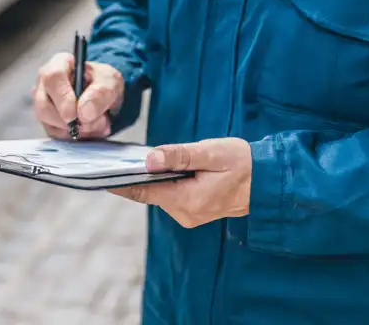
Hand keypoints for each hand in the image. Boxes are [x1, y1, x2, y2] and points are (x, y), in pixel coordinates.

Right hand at [31, 51, 123, 139]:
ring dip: (77, 130)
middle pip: (44, 105)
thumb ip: (101, 92)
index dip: (64, 98)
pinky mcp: (47, 121)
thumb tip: (84, 112)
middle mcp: (45, 83)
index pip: (52, 77)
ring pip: (49, 123)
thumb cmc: (102, 82)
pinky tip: (91, 130)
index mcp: (59, 64)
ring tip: (99, 124)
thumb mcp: (111, 81)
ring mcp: (43, 103)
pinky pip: (55, 135)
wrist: (103, 96)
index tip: (78, 115)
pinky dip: (75, 137)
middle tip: (97, 122)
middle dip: (72, 121)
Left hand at [110, 138, 251, 227]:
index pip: (144, 191)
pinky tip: (162, 167)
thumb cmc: (242, 164)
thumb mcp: (210, 154)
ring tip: (138, 159)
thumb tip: (149, 159)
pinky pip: (172, 195)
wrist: (268, 182)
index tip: (100, 175)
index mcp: (187, 201)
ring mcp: (191, 214)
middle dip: (136, 176)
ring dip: (152, 178)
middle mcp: (185, 213)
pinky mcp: (196, 209)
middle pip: (150, 192)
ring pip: (161, 193)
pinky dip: (164, 182)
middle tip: (116, 158)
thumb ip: (179, 156)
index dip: (121, 183)